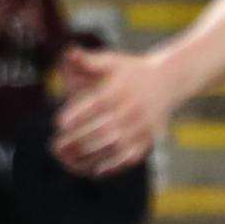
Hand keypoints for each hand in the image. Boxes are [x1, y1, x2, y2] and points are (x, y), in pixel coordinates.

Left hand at [54, 48, 171, 173]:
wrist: (169, 80)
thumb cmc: (131, 71)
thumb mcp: (111, 61)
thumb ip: (88, 60)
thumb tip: (68, 52)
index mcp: (121, 90)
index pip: (97, 104)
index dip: (77, 115)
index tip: (59, 123)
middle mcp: (132, 110)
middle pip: (102, 130)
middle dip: (76, 141)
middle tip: (55, 146)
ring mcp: (141, 128)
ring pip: (113, 147)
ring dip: (88, 157)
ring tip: (66, 160)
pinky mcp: (148, 140)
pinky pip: (129, 158)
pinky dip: (112, 167)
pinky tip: (94, 171)